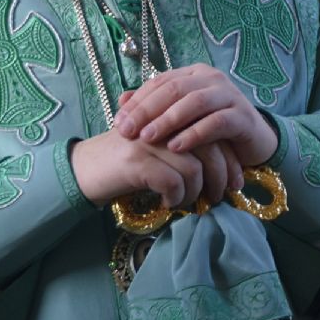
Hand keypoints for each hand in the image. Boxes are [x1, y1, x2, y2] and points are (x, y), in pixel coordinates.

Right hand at [70, 128, 237, 208]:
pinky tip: (169, 203)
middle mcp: (159, 123)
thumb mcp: (157, 149)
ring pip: (194, 167)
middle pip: (208, 147)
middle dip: (221, 176)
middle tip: (222, 195)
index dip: (229, 157)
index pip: (211, 130)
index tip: (236, 181)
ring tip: (189, 202)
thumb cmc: (125, 163)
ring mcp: (147, 141)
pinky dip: (177, 198)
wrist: (84, 170)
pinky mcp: (136, 162)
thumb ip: (185, 149)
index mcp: (168, 115)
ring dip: (197, 192)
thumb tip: (224, 170)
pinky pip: (173, 182)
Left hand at [113, 65, 278, 166]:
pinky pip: (216, 122)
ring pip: (194, 103)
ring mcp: (230, 95)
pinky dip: (194, 134)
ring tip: (147, 138)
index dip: (138, 101)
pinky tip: (176, 147)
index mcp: (195, 74)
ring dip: (168, 121)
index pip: (161, 82)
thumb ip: (155, 108)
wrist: (253, 142)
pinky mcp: (243, 116)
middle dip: (148, 111)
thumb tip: (121, 100)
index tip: (118, 122)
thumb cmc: (212, 130)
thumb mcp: (181, 118)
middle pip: (175, 89)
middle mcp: (212, 79)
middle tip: (128, 131)